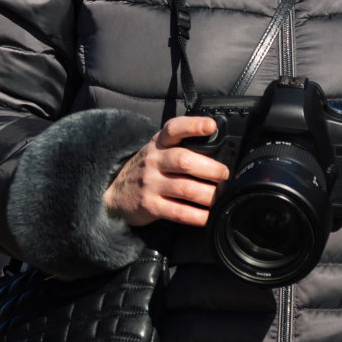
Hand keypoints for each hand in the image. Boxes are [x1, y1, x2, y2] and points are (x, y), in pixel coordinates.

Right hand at [103, 114, 230, 227]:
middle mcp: (154, 161)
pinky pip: (178, 212)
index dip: (193, 125)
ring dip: (208, 194)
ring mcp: (151, 184)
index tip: (211, 126)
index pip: (174, 128)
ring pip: (185, 188)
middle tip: (225, 174)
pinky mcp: (151, 206)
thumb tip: (218, 149)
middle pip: (184, 161)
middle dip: (210, 168)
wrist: (115, 193)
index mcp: (158, 143)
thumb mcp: (157, 150)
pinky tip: (208, 216)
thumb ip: (180, 146)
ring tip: (221, 196)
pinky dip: (197, 216)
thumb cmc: (147, 169)